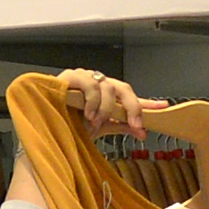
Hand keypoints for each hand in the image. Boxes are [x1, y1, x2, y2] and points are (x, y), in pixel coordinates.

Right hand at [50, 70, 165, 141]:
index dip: (146, 102)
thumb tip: (141, 132)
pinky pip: (90, 84)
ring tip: (96, 123)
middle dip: (133, 108)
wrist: (45, 126)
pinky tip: (87, 114)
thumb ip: (120, 126)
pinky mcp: (71, 76)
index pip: (130, 96)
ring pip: (108, 87)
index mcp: (106, 95)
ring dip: (106, 109)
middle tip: (136, 125)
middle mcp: (98, 83)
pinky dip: (92, 101)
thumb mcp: (100, 128)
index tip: (164, 107)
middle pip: (124, 89)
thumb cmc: (70, 124)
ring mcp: (85, 78)